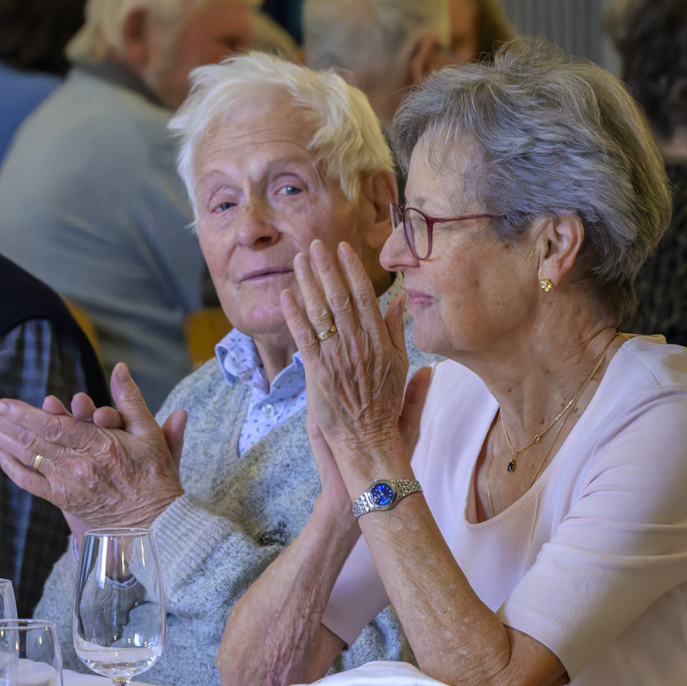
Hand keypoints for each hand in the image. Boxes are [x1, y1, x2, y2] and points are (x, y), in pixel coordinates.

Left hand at [0, 363, 187, 533]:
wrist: (153, 522)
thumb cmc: (155, 476)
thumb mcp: (150, 433)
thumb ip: (131, 399)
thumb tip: (120, 368)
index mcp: (99, 446)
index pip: (54, 427)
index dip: (25, 415)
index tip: (3, 403)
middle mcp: (78, 465)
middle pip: (32, 440)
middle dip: (2, 421)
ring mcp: (67, 484)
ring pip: (27, 458)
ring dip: (1, 438)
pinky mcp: (62, 499)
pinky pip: (30, 482)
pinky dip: (12, 467)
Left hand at [281, 239, 416, 488]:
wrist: (368, 440)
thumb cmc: (385, 406)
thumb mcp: (400, 366)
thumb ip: (397, 332)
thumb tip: (398, 301)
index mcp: (380, 341)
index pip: (365, 297)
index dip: (352, 271)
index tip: (342, 249)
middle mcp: (358, 346)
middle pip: (340, 299)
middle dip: (326, 269)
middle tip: (315, 245)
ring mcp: (337, 359)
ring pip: (320, 314)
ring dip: (308, 284)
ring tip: (298, 261)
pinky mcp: (317, 373)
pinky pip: (304, 338)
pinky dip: (294, 315)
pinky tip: (286, 296)